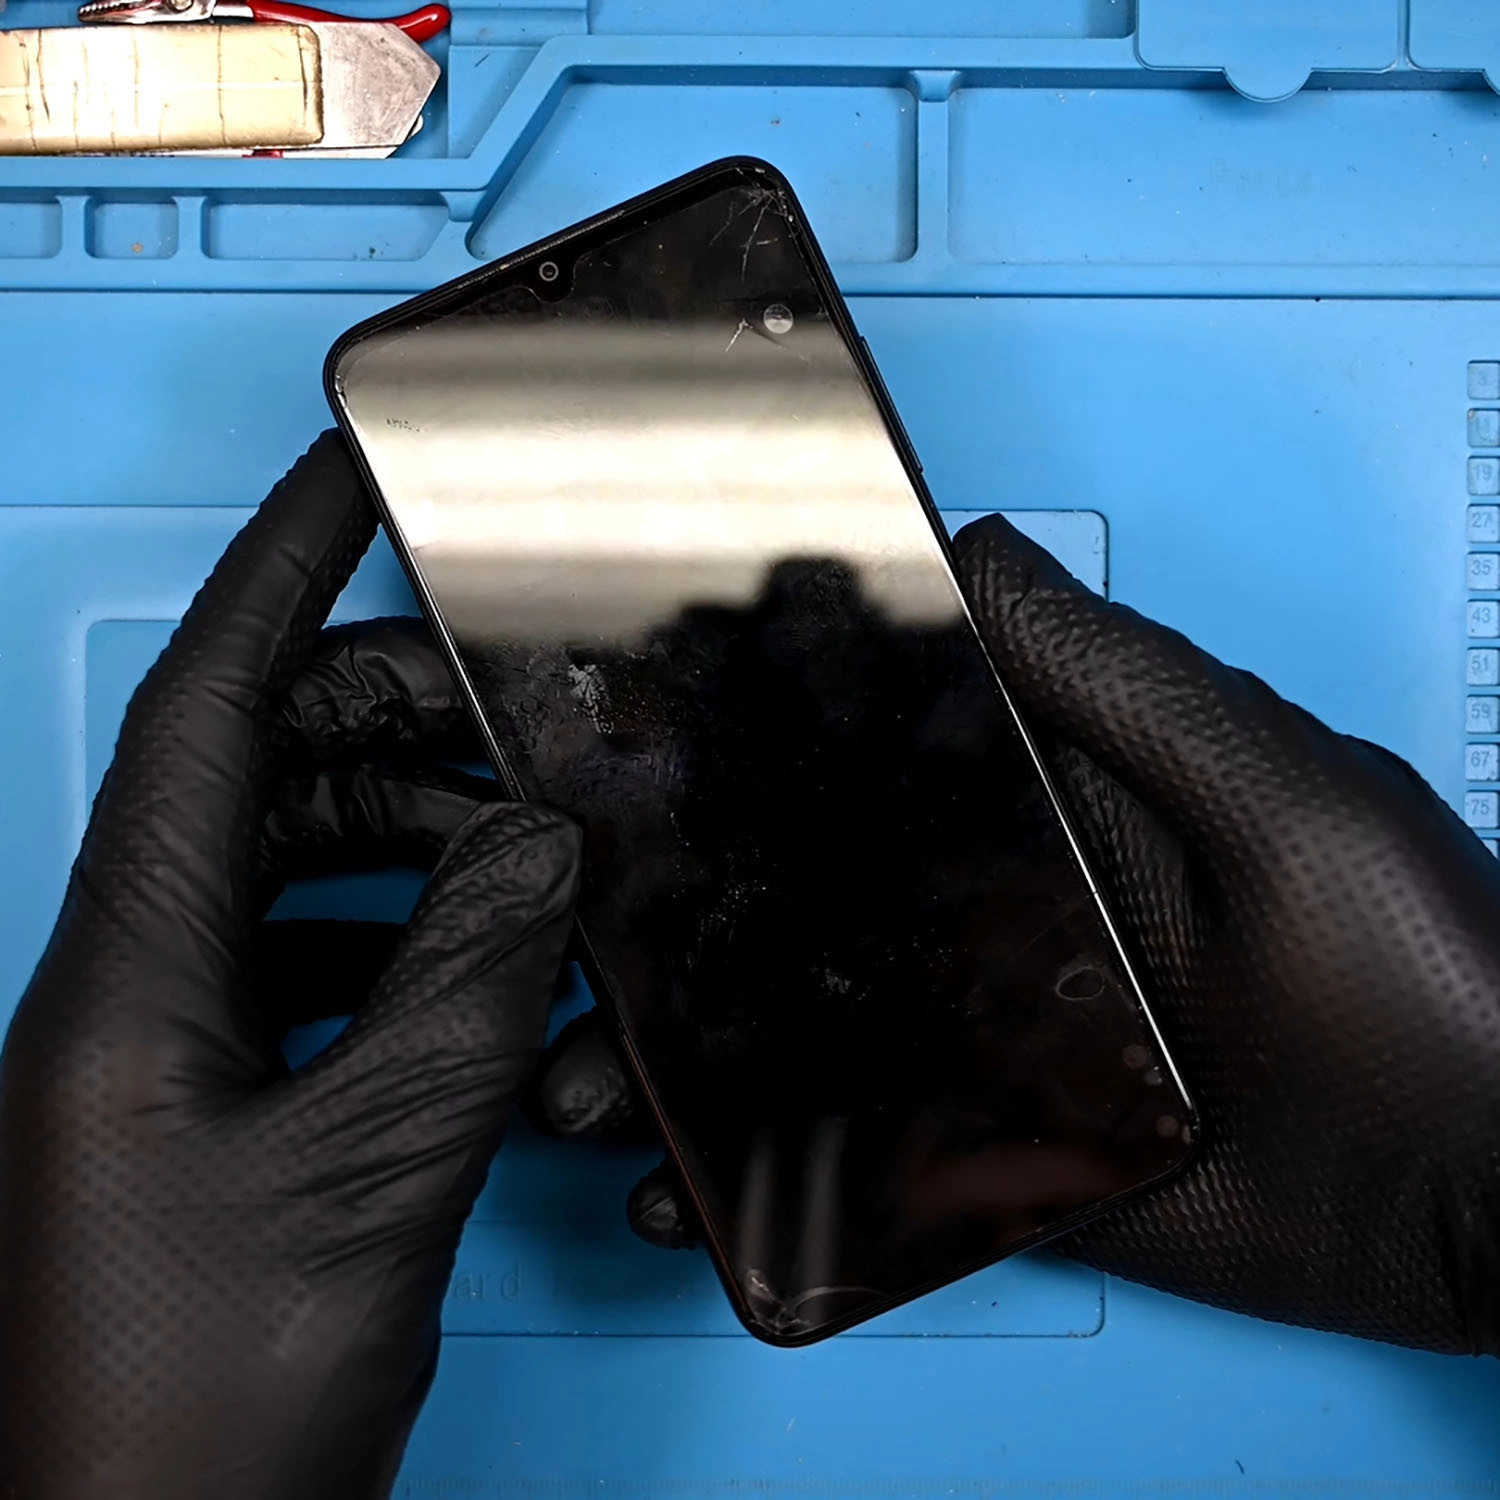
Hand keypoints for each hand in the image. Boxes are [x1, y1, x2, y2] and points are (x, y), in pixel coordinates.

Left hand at [0, 434, 580, 1498]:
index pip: (204, 712)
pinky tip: (493, 978)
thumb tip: (538, 849)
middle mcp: (137, 996)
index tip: (346, 478)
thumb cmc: (191, 1412)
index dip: (278, 574)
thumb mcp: (368, 1175)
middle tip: (511, 706)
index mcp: (128, 981)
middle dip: (393, 726)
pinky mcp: (228, 1107)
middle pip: (263, 779)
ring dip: (419, 849)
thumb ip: (467, 990)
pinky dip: (412, 945)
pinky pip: (322, 967)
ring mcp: (177, 1053)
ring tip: (529, 855)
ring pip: (301, 873)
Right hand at [531, 512, 1499, 1355]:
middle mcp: (1010, 917)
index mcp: (1056, 806)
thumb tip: (981, 551)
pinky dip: (775, 1182)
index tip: (610, 765)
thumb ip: (1125, 687)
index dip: (739, 755)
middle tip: (558, 948)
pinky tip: (687, 1194)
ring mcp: (1002, 1046)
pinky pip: (869, 1165)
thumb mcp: (1279, 801)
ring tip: (591, 1090)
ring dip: (693, 1062)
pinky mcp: (1016, 1165)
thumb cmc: (1438, 983)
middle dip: (673, 927)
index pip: (870, 757)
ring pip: (811, 1037)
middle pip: (808, 906)